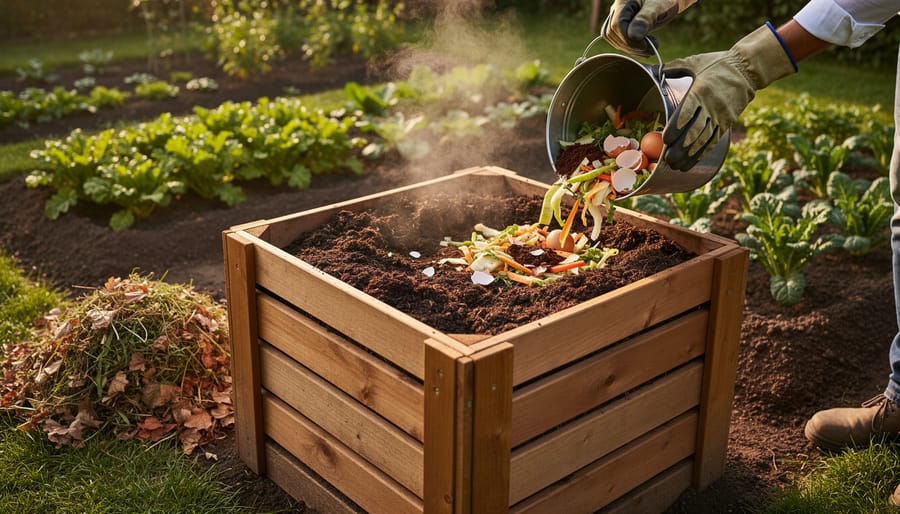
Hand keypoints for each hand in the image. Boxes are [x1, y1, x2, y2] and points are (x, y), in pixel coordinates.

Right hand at [600, 0, 679, 56]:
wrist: (665, 0)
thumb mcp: (658, 7)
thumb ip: (645, 19)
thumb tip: (634, 36)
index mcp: (623, 2)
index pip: (617, 25)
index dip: (628, 39)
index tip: (645, 45)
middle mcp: (616, 9)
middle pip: (612, 33)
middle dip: (630, 45)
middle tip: (651, 48)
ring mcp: (617, 18)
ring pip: (614, 39)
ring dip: (631, 49)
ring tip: (650, 49)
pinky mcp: (622, 26)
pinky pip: (619, 40)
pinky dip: (632, 48)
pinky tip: (645, 49)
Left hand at [662, 24, 797, 169]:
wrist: (748, 69)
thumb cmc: (717, 64)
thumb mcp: (695, 62)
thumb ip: (674, 67)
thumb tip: (654, 70)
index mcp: (701, 90)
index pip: (686, 113)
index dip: (676, 128)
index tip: (665, 139)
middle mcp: (712, 106)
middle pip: (694, 131)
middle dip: (680, 147)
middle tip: (667, 159)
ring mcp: (721, 116)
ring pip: (704, 139)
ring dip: (689, 155)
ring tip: (676, 166)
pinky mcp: (728, 123)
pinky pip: (713, 141)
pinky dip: (701, 153)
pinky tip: (691, 162)